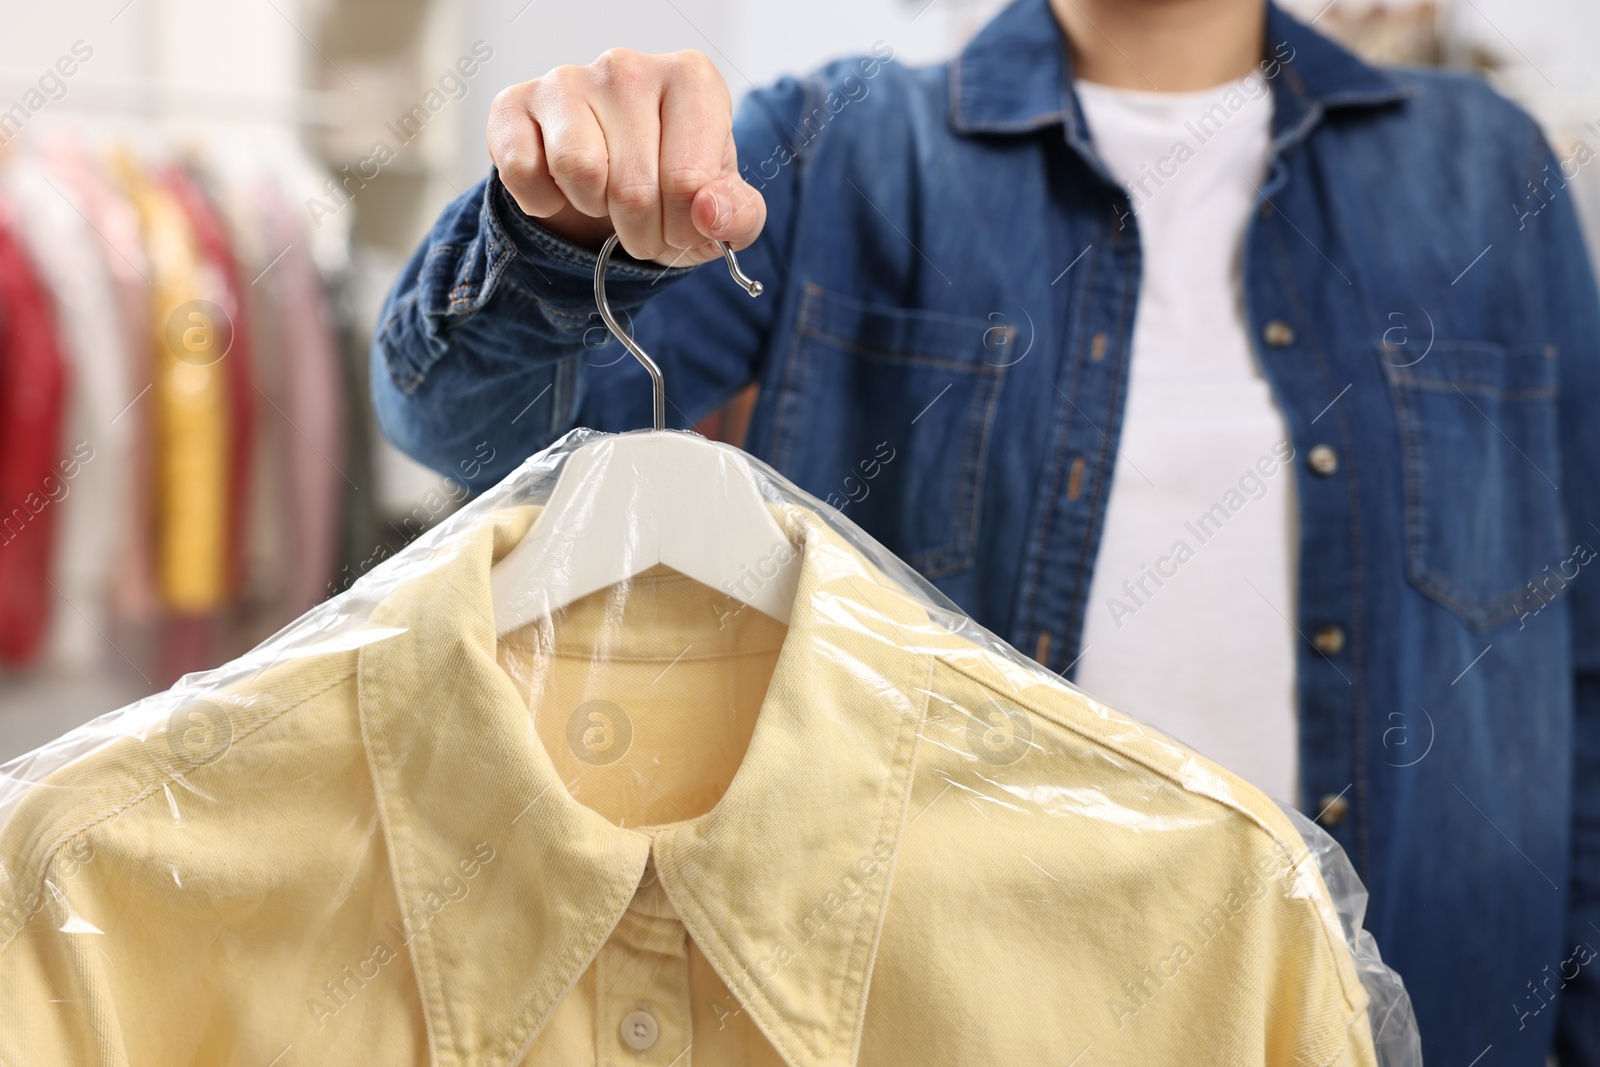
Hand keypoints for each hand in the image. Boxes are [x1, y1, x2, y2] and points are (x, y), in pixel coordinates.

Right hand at [488, 48, 765, 267]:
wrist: (611, 187)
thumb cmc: (673, 188)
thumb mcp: (723, 209)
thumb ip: (738, 216)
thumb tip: (709, 214)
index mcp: (691, 80)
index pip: (687, 183)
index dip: (683, 229)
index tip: (682, 225)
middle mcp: (629, 66)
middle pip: (633, 188)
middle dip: (640, 232)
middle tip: (643, 225)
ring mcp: (567, 78)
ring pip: (579, 171)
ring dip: (592, 209)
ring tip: (604, 197)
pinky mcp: (514, 104)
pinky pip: (522, 171)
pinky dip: (541, 202)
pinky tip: (560, 187)